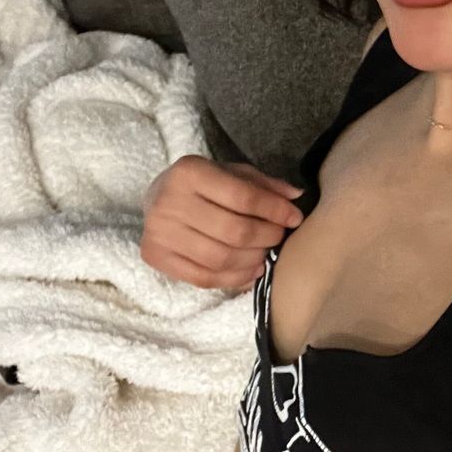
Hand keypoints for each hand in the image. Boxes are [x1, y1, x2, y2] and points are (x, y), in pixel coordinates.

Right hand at [140, 155, 304, 293]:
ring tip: (265, 254)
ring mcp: (159, 232)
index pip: (243, 197)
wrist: (156, 197)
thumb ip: (263, 184)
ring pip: (220, 258)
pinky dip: (234, 279)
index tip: (294, 218)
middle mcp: (169, 201)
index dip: (275, 210)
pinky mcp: (154, 256)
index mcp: (190, 172)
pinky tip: (251, 271)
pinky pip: (203, 278)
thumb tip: (296, 196)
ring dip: (253, 260)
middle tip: (279, 237)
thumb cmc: (202, 184)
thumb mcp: (231, 173)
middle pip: (234, 231)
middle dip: (266, 236)